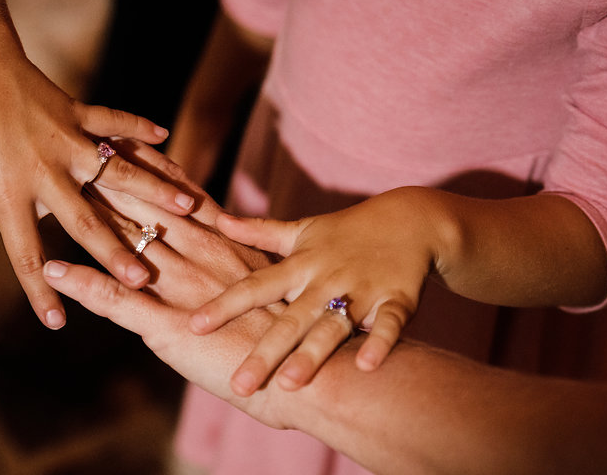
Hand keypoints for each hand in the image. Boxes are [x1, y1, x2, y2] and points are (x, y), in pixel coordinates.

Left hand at [0, 32, 195, 329]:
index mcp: (8, 193)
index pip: (26, 253)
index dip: (39, 292)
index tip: (58, 324)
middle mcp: (44, 172)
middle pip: (85, 222)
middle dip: (115, 253)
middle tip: (143, 279)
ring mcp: (66, 140)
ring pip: (116, 173)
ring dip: (152, 191)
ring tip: (186, 207)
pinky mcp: (76, 111)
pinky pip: (113, 121)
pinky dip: (138, 127)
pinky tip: (164, 136)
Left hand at [40, 144, 284, 424]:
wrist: (311, 375)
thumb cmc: (290, 330)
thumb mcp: (266, 278)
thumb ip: (240, 250)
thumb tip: (219, 229)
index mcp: (225, 241)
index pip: (179, 191)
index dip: (146, 163)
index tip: (119, 135)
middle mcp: (202, 254)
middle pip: (145, 204)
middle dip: (107, 175)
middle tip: (71, 147)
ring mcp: (184, 289)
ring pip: (127, 240)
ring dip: (88, 216)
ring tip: (48, 193)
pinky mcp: (170, 327)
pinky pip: (118, 300)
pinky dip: (83, 284)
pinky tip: (52, 270)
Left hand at [190, 190, 442, 395]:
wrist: (412, 221)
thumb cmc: (347, 232)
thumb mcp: (302, 230)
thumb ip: (260, 231)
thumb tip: (219, 221)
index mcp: (300, 264)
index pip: (255, 286)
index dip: (224, 306)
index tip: (195, 326)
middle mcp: (326, 279)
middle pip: (290, 319)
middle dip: (265, 352)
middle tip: (239, 384)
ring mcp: (362, 290)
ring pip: (333, 325)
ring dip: (313, 353)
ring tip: (289, 384)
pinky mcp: (397, 299)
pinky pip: (388, 323)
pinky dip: (380, 343)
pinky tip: (365, 366)